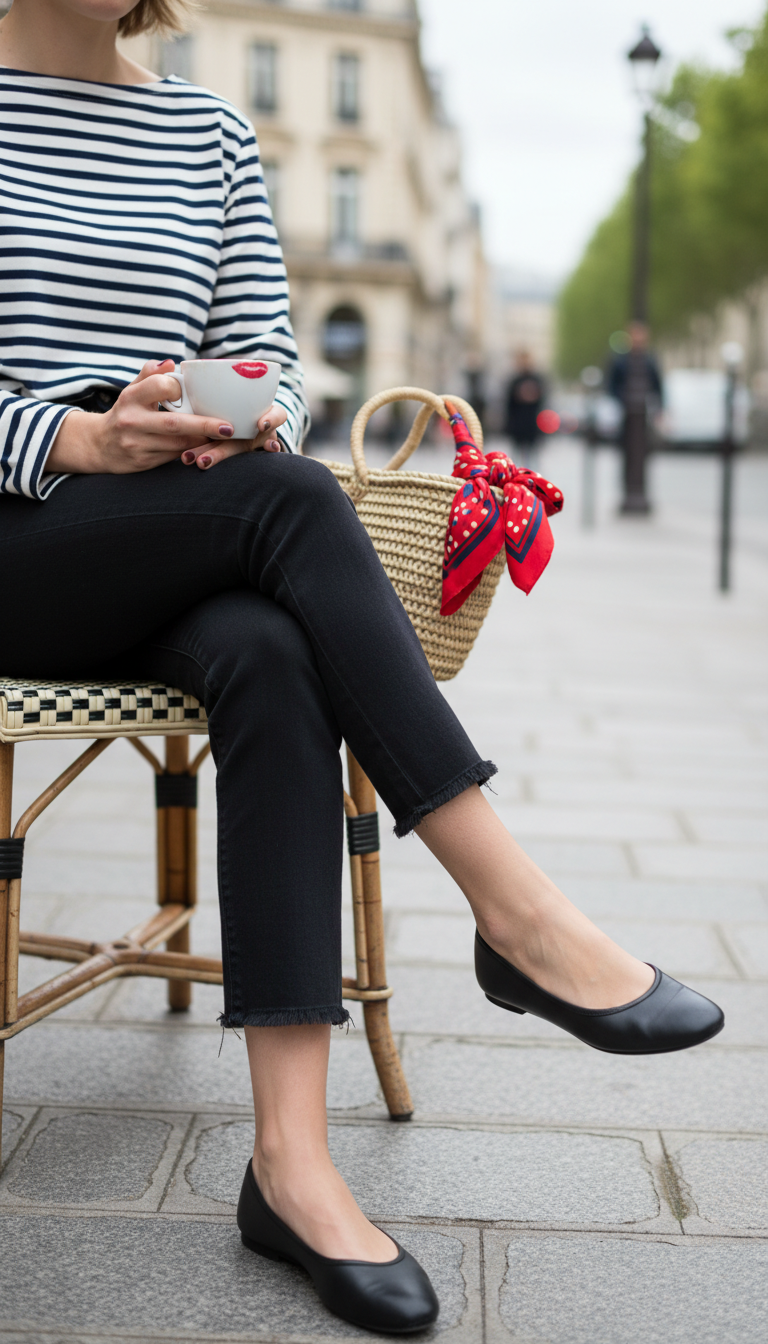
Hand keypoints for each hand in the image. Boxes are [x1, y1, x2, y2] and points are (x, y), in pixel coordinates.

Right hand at [47, 360, 287, 474]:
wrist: (99, 446)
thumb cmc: (126, 412)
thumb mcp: (132, 391)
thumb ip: (150, 374)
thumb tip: (172, 363)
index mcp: (131, 397)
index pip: (159, 387)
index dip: (178, 387)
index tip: (195, 392)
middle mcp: (132, 421)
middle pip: (174, 423)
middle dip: (204, 425)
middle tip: (229, 427)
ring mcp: (136, 444)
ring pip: (177, 445)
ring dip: (203, 442)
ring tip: (225, 438)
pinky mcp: (142, 463)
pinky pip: (173, 458)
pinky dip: (192, 453)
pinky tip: (207, 449)